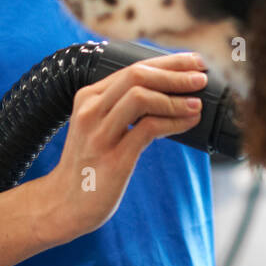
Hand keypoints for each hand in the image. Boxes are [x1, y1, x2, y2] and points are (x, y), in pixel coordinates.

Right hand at [33, 50, 208, 244]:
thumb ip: (124, 109)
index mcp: (88, 97)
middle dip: (175, 74)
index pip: (132, 67)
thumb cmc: (88, 165)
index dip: (167, 62)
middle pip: (137, 76)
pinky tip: (189, 123)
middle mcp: (91, 110)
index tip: (193, 61)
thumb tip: (170, 94)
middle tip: (201, 78)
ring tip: (196, 103)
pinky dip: (174, 122)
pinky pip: (148, 129)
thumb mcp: (99, 128)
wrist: (64, 203)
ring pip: (141, 97)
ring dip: (175, 97)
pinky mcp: (113, 158)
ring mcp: (100, 134)